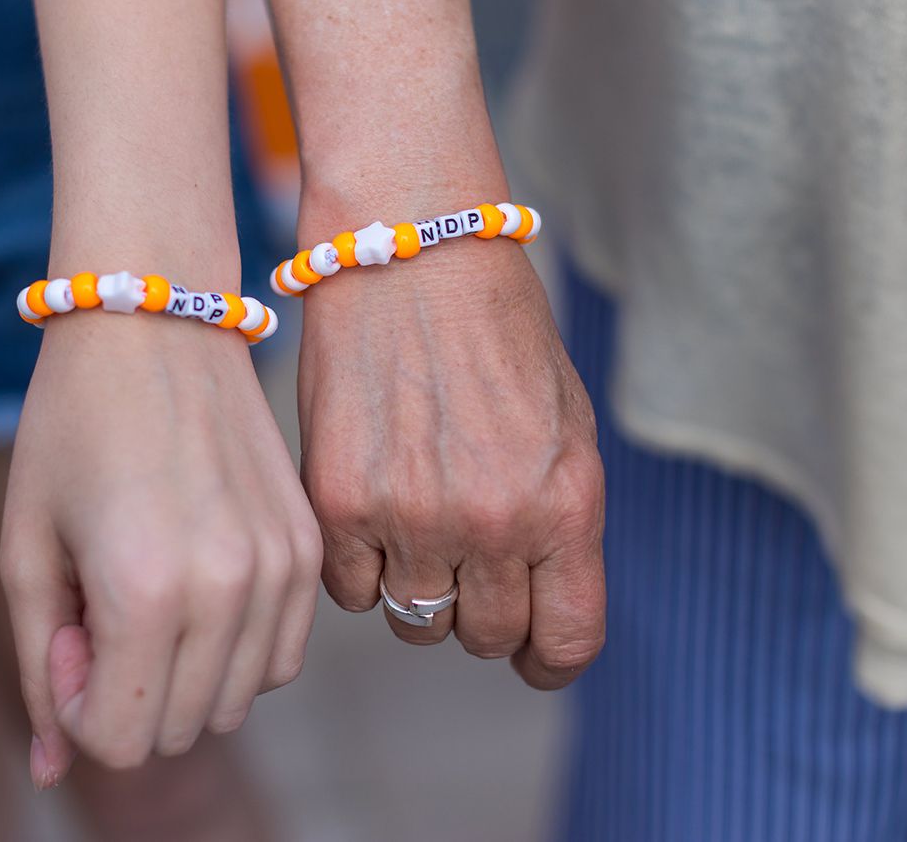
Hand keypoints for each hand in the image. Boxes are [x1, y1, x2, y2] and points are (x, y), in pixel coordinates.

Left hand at [0, 313, 321, 785]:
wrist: (157, 320)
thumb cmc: (72, 425)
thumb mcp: (29, 547)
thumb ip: (39, 666)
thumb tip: (52, 773)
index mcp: (146, 589)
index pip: (124, 741)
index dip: (79, 706)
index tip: (65, 631)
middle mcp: (228, 589)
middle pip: (180, 730)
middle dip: (126, 693)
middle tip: (98, 605)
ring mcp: (282, 569)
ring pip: (235, 703)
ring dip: (182, 676)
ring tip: (148, 588)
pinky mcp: (310, 549)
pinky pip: (280, 658)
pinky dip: (236, 650)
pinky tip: (197, 583)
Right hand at [297, 233, 605, 688]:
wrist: (409, 249)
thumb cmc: (495, 326)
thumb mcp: (565, 422)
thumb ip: (558, 517)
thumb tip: (535, 598)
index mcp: (566, 502)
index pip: (565, 640)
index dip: (547, 656)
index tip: (530, 650)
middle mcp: (493, 521)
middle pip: (482, 635)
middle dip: (479, 607)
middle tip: (464, 555)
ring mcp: (412, 515)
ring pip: (412, 619)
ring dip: (416, 585)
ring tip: (413, 520)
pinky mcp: (340, 501)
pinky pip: (349, 588)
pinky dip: (359, 564)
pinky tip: (370, 507)